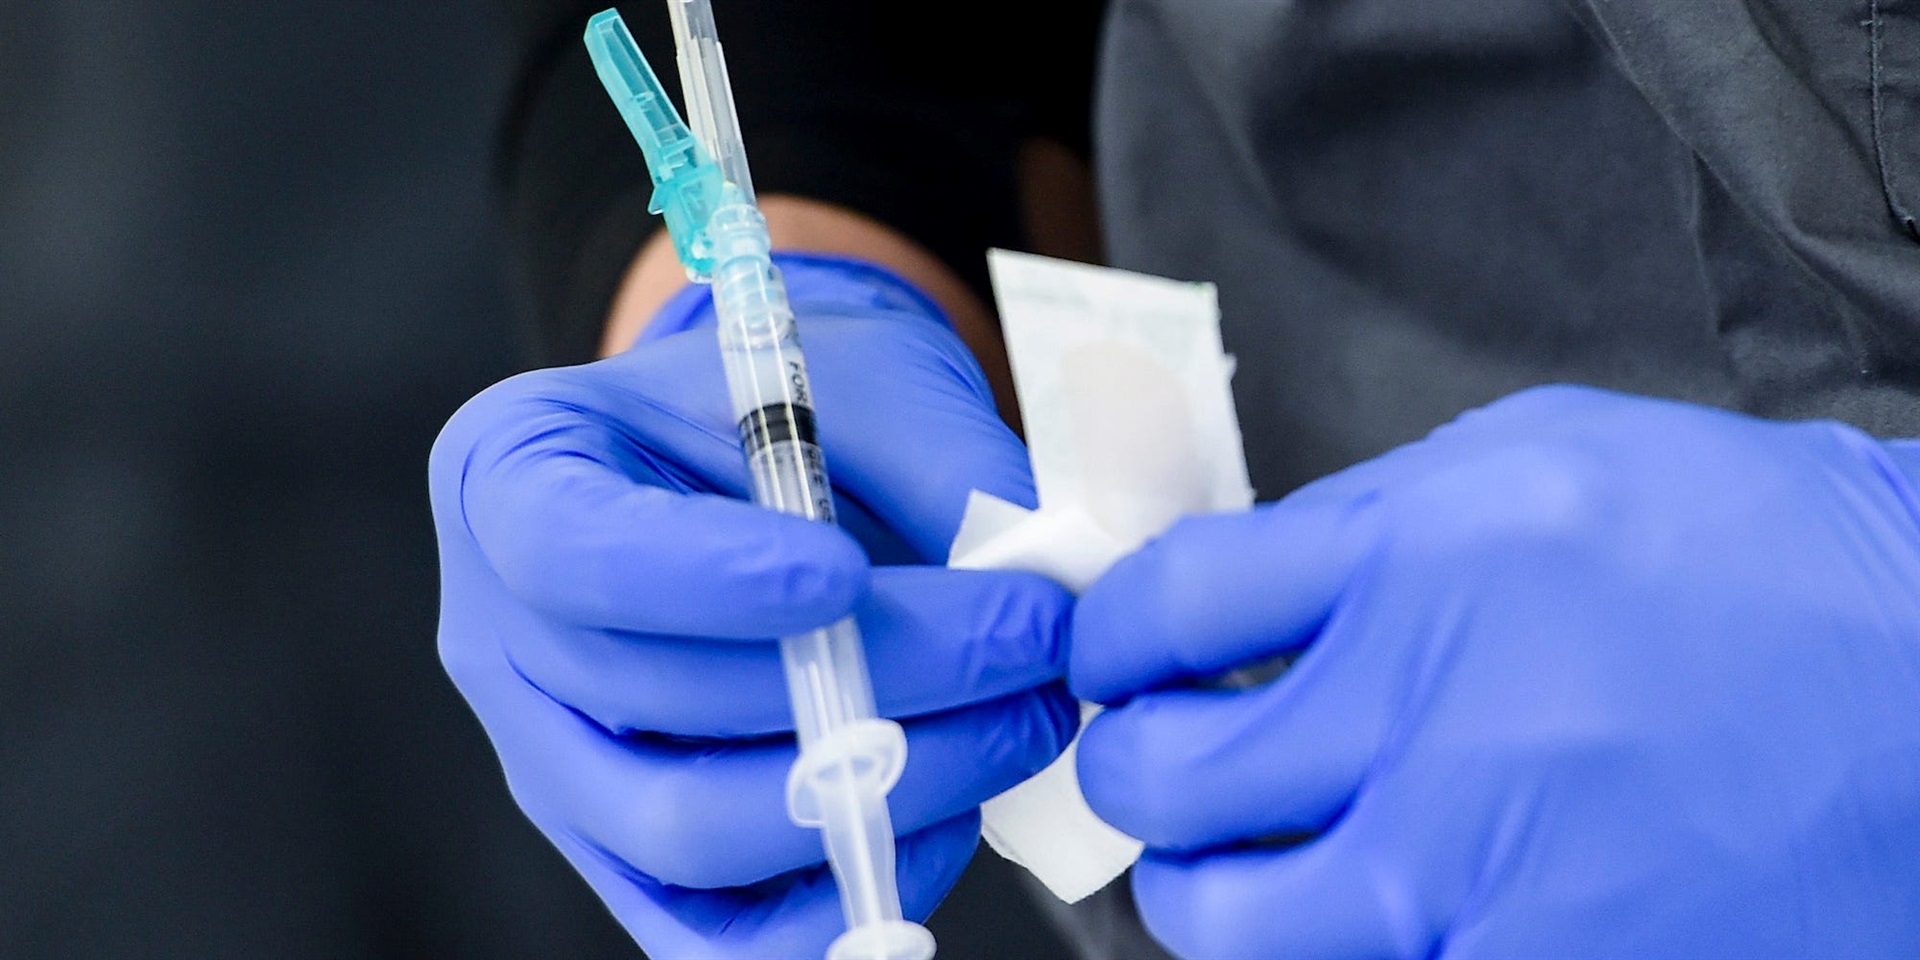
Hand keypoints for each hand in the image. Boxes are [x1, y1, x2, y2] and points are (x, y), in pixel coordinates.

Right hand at [430, 256, 1076, 957]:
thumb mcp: (865, 372)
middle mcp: (502, 636)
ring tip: (1022, 720)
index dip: (703, 581)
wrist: (779, 462)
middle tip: (1033, 641)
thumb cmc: (806, 401)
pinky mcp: (627, 857)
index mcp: (514, 476)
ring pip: (686, 834)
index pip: (570, 551)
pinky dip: (837, 899)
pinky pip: (714, 935)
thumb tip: (1037, 578)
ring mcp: (556, 764)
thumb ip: (939, 462)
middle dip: (872, 682)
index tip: (847, 573)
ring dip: (881, 790)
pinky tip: (950, 821)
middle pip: (654, 705)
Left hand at [1071, 385, 1919, 958]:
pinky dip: (1348, 946)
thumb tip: (1236, 593)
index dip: (1107, 637)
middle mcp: (1429, 721)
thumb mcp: (1548, 461)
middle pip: (1159, 781)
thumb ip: (1370, 522)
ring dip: (1209, 892)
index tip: (1115, 657)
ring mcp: (1478, 875)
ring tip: (1247, 858)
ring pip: (1225, 927)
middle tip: (1166, 762)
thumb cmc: (1758, 560)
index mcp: (1420, 562)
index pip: (1164, 608)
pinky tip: (1392, 902)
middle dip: (1136, 770)